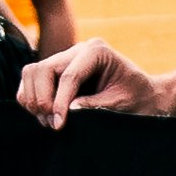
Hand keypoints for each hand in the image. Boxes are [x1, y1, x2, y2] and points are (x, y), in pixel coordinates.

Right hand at [14, 38, 160, 126]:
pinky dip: (31, 99)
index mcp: (97, 51)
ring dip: (33, 99)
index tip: (58, 125)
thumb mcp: (120, 104)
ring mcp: (64, 58)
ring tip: (49, 122)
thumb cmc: (137, 99)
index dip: (59, 102)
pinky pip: (31, 81)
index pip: (68, 75)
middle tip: (53, 125)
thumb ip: (95, 105)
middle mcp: (78, 50)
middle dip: (43, 100)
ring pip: (31, 73)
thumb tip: (67, 111)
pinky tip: (46, 116)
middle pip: (42, 69)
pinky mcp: (56, 71)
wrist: (144, 96)